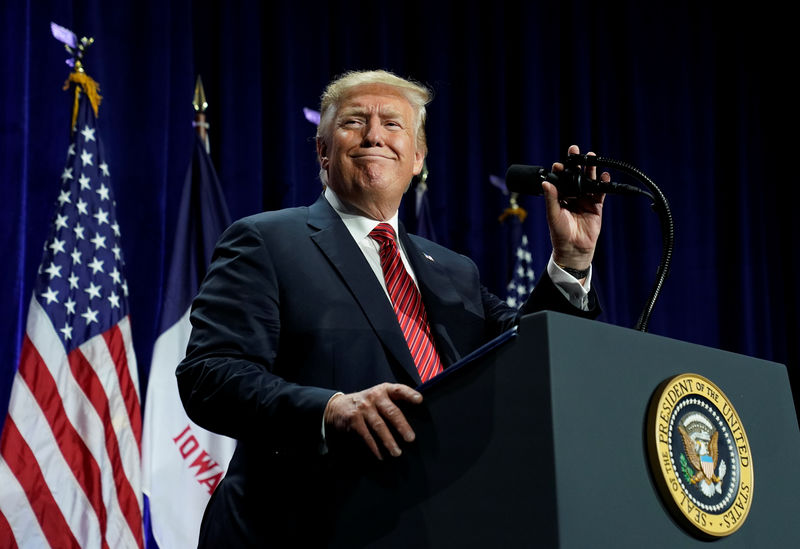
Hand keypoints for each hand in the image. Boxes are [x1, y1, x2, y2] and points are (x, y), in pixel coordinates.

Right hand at [324, 382, 421, 459]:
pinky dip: (374, 446)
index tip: (419, 400)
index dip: (409, 394)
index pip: (399, 389)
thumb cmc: (367, 403)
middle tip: (410, 439)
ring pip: (379, 426)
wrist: (338, 406)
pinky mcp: (354, 419)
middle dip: (402, 426)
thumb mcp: (378, 396)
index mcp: (384, 390)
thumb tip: (416, 417)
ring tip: (397, 452)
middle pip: (391, 411)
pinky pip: (366, 435)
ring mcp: (363, 408)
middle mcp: (374, 396)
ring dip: (389, 441)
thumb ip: (393, 401)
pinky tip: (380, 455)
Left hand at [543, 144, 606, 273]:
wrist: (574, 249)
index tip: (559, 164)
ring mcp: (585, 200)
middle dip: (575, 163)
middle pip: (575, 176)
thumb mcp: (553, 215)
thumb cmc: (559, 233)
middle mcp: (572, 196)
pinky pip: (600, 192)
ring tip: (591, 156)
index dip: (560, 170)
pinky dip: (603, 183)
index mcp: (560, 197)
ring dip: (590, 169)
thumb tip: (546, 183)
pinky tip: (604, 175)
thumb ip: (551, 199)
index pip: (560, 179)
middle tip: (575, 149)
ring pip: (588, 181)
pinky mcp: (596, 206)